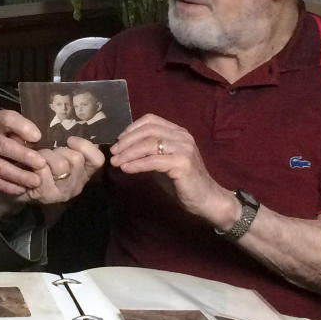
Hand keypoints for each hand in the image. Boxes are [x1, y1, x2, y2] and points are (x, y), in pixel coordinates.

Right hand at [0, 110, 47, 195]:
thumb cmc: (11, 135)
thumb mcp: (18, 127)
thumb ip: (25, 132)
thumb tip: (35, 140)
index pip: (7, 119)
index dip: (23, 128)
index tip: (38, 137)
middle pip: (3, 146)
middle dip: (24, 156)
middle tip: (41, 164)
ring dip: (19, 176)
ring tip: (35, 181)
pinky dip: (8, 187)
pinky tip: (21, 189)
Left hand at [21, 136, 103, 204]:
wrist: (18, 188)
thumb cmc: (39, 165)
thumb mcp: (56, 151)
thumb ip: (66, 142)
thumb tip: (72, 123)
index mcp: (84, 171)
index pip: (97, 159)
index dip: (85, 146)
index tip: (69, 140)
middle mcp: (78, 183)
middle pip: (76, 159)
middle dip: (59, 149)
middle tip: (47, 151)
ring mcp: (64, 192)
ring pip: (61, 165)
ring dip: (46, 155)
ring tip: (37, 157)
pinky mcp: (47, 195)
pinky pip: (44, 171)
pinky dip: (35, 164)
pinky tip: (30, 165)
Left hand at [109, 114, 235, 227]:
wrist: (207, 199)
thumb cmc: (184, 182)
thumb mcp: (164, 161)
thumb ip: (150, 151)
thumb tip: (124, 148)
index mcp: (178, 132)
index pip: (151, 120)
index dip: (132, 128)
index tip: (118, 140)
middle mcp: (182, 136)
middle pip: (148, 131)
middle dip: (126, 141)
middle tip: (113, 152)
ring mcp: (184, 149)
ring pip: (149, 144)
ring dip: (128, 153)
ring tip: (116, 162)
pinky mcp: (182, 163)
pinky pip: (153, 161)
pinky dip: (137, 164)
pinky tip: (126, 169)